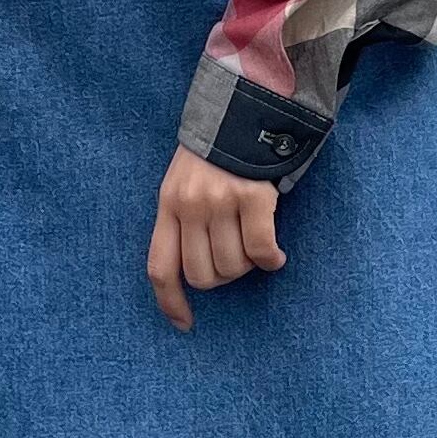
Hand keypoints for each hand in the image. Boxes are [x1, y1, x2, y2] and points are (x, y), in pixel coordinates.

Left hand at [146, 147, 284, 331]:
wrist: (244, 113)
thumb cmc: (215, 157)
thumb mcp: (183, 184)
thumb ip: (184, 221)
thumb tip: (198, 274)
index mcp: (168, 205)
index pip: (160, 267)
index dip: (171, 302)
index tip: (185, 324)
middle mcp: (190, 206)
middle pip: (203, 276)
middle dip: (223, 276)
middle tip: (237, 257)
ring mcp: (220, 202)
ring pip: (233, 267)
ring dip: (249, 267)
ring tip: (255, 247)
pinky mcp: (252, 198)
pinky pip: (261, 251)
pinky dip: (271, 261)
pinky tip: (276, 256)